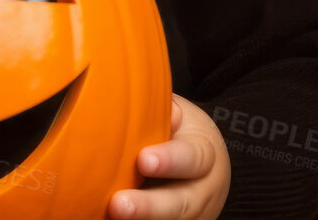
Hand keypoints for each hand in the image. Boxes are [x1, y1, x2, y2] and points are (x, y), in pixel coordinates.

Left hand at [108, 95, 229, 218]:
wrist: (203, 169)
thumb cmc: (179, 134)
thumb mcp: (180, 116)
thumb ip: (166, 112)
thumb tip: (157, 108)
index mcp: (204, 157)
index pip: (192, 158)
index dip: (169, 160)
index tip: (143, 160)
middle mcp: (200, 192)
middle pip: (179, 204)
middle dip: (149, 206)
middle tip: (119, 204)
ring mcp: (189, 215)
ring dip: (141, 219)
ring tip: (113, 214)